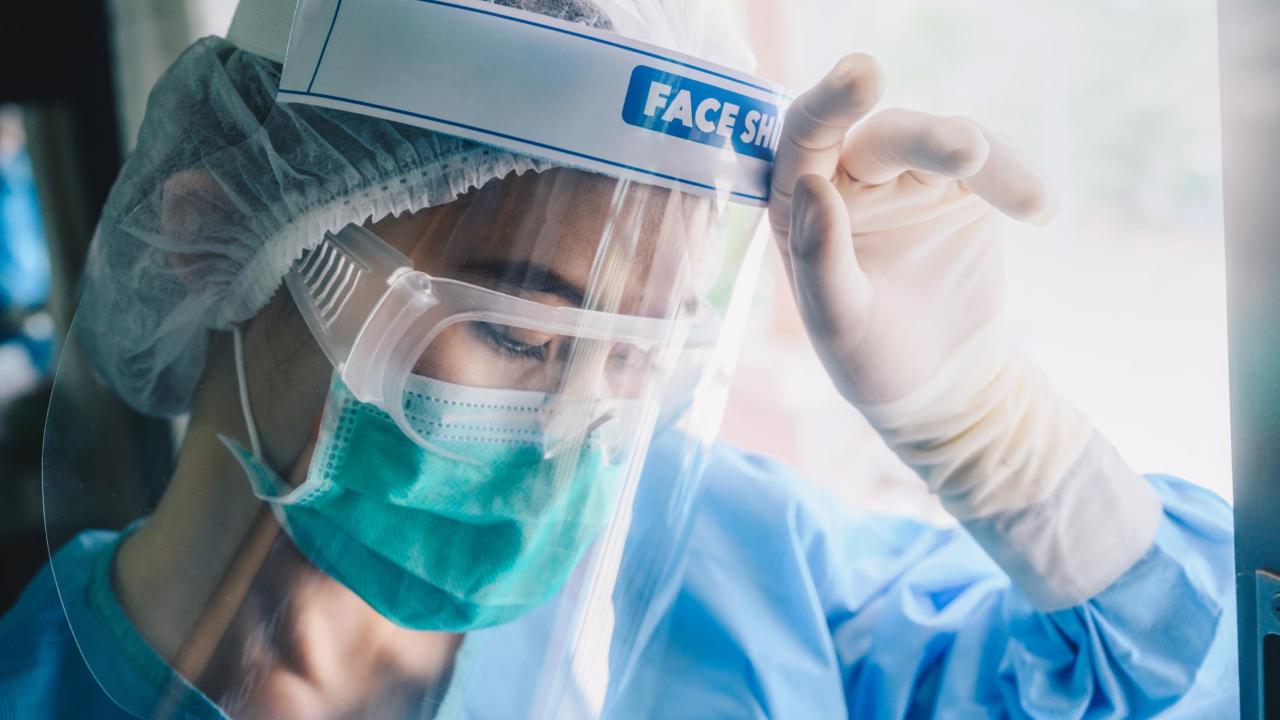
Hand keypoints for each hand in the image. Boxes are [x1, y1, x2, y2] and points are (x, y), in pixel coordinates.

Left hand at [768, 54, 1054, 407]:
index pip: (806, 137)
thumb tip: (812, 185)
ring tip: (1027, 201)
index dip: (830, 103)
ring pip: (942, 142)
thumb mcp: (838, 321)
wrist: (940, 383)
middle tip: (968, 151)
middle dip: (928, 137)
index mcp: (802, 203)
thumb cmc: (869, 355)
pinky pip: (990, 162)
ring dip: (983, 159)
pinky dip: (1014, 177)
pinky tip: (1038, 207)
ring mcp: (908, 177)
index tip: (863, 75)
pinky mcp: (961, 186)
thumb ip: (820, 258)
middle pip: (885, 136)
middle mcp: (849, 178)